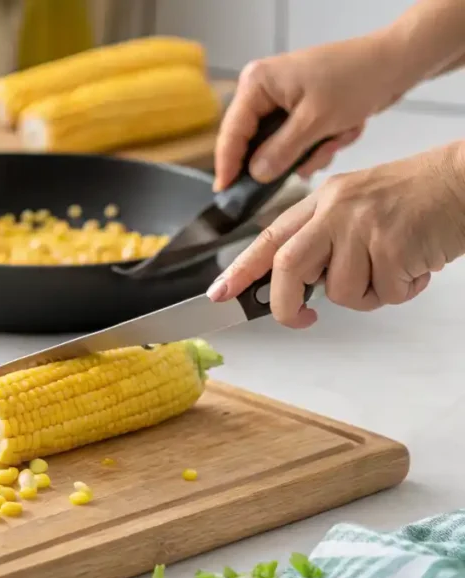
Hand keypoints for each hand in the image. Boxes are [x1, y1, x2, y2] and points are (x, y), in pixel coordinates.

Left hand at [207, 142, 464, 327]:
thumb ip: (324, 240)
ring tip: (395, 267)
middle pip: (288, 268)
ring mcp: (364, 226)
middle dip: (286, 305)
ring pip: (342, 292)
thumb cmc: (416, 198)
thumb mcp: (357, 206)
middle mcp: (337, 210)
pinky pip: (384, 293)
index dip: (240, 270)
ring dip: (368, 296)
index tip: (219, 294)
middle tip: (300, 320)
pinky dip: (402, 291)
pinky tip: (417, 264)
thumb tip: (297, 286)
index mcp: (323, 201)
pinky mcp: (394, 245)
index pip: (269, 238)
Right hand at [214, 34, 411, 191]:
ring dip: (312, 150)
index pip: (233, 131)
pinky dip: (322, 143)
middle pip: (257, 141)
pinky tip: (342, 130)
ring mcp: (282, 100)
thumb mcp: (316, 122)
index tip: (224, 193)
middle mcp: (264, 90)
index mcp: (257, 83)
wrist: (396, 62)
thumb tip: (255, 176)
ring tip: (337, 138)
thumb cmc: (356, 80)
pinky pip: (299, 141)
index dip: (228, 164)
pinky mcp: (301, 108)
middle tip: (315, 156)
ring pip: (282, 146)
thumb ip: (281, 152)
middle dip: (290, 155)